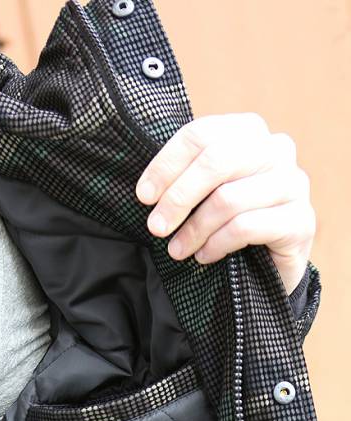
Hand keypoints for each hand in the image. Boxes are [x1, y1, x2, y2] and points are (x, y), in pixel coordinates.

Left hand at [135, 113, 315, 294]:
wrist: (273, 265)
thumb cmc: (230, 221)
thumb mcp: (206, 192)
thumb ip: (185, 178)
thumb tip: (145, 191)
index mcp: (249, 131)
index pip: (201, 134)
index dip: (166, 165)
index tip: (144, 196)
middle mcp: (276, 150)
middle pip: (216, 161)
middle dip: (178, 197)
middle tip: (156, 227)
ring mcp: (293, 184)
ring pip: (229, 199)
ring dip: (194, 229)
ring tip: (177, 250)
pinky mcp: (301, 221)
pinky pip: (246, 227)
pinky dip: (217, 244)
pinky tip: (204, 256)